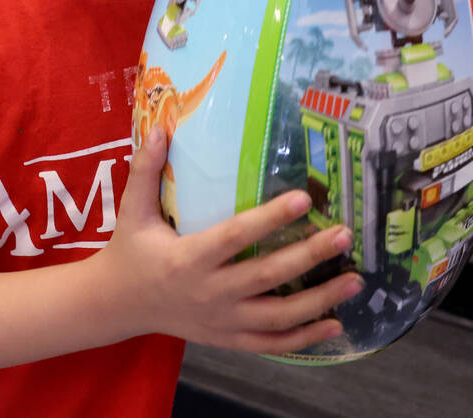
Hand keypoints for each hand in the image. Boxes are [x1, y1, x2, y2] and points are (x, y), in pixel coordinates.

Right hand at [102, 127, 362, 355]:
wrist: (118, 304)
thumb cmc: (130, 250)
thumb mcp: (132, 209)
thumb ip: (146, 169)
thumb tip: (162, 127)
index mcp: (188, 258)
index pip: (237, 236)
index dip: (271, 218)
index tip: (305, 200)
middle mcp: (209, 293)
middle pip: (268, 276)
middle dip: (310, 256)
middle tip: (343, 234)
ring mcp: (221, 320)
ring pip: (279, 316)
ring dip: (321, 299)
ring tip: (354, 279)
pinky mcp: (227, 339)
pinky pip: (272, 343)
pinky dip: (306, 338)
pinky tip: (335, 324)